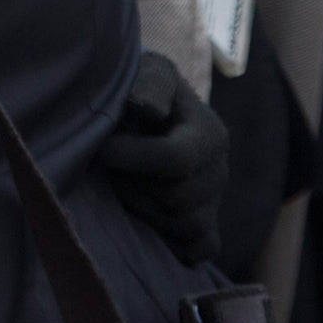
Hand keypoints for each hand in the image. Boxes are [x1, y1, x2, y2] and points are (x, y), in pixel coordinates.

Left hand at [100, 52, 230, 265]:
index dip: (132, 158)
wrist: (149, 114)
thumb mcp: (149, 72)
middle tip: (112, 168)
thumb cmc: (143, 92)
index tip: (102, 148)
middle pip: (176, 199)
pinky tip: (146, 220)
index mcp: (211, 134)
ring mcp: (214, 203)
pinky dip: (172, 243)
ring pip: (183, 227)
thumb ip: (150, 84)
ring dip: (144, 211)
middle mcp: (219, 172)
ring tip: (125, 187)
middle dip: (134, 186)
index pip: (176, 160)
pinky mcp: (205, 228)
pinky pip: (197, 250)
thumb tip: (149, 109)